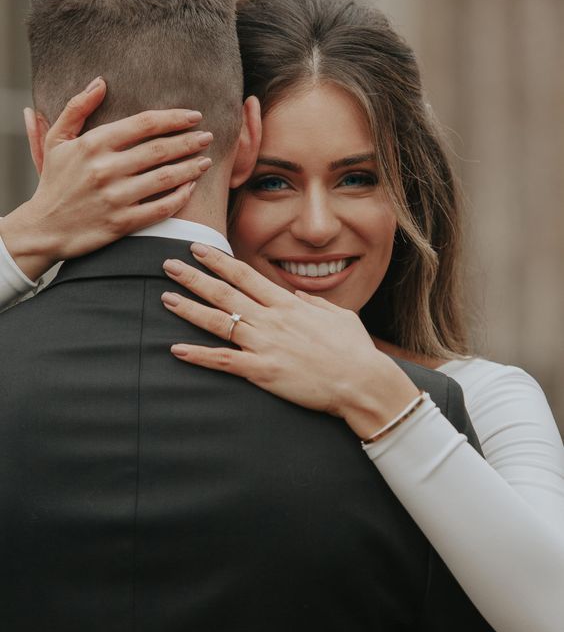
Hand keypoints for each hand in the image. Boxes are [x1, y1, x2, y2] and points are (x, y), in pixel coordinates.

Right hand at [1, 78, 212, 279]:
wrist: (44, 229)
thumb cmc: (54, 182)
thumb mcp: (56, 140)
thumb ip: (77, 108)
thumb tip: (100, 82)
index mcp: (93, 145)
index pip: (144, 124)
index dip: (174, 118)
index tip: (194, 116)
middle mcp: (106, 169)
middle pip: (160, 149)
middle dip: (189, 141)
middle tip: (207, 136)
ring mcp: (115, 198)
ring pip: (165, 178)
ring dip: (190, 167)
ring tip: (205, 160)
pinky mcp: (123, 223)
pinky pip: (161, 208)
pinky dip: (181, 197)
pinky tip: (191, 187)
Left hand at [161, 244, 418, 439]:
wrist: (363, 382)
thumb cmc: (354, 350)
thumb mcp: (339, 315)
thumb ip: (313, 303)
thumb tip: (295, 293)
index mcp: (288, 304)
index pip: (245, 275)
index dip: (218, 260)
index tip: (198, 249)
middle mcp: (272, 319)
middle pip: (225, 292)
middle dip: (194, 276)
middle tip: (168, 264)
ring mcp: (266, 344)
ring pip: (219, 321)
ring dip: (189, 308)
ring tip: (166, 297)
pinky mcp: (263, 371)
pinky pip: (224, 361)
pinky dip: (199, 355)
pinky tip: (177, 350)